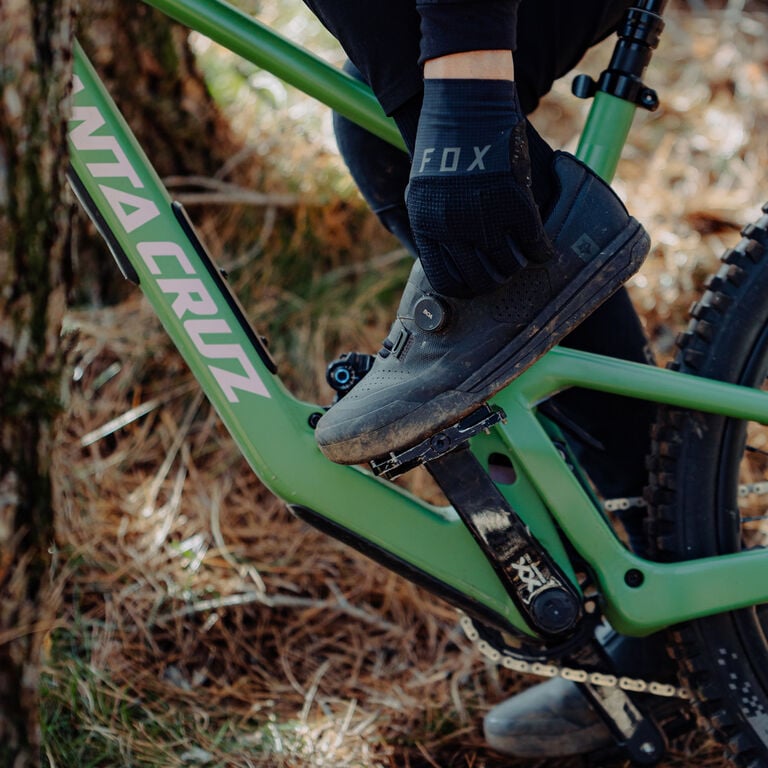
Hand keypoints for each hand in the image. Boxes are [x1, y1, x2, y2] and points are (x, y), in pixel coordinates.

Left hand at [406, 78, 553, 297]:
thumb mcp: (424, 190)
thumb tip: (450, 255)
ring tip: (521, 259)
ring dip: (517, 267)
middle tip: (503, 274)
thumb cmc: (442, 143)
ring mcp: (483, 217)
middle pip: (480, 280)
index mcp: (426, 227)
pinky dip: (542, 251)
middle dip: (494, 282)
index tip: (476, 286)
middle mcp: (452, 228)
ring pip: (508, 266)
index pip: (445, 281)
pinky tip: (544, 250)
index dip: (464, 289)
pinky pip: (534, 242)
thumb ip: (435, 224)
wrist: (462, 102)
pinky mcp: (514, 202)